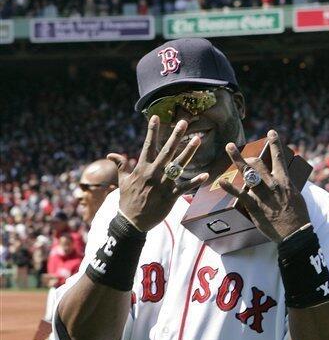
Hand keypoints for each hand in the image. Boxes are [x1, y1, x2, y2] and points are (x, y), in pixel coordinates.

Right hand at [108, 116, 208, 231]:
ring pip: (178, 165)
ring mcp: (163, 184)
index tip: (156, 117)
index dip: (152, 131)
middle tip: (184, 122)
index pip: (148, 145)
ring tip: (197, 139)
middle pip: (166, 151)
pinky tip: (206, 175)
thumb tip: (110, 154)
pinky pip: (185, 187)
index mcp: (142, 168)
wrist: (132, 222)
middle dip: (175, 136)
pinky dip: (195, 181)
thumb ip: (121, 165)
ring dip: (189, 152)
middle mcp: (153, 173)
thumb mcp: (122, 181)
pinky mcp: (171, 196)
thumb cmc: (127, 200)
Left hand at [219, 129, 309, 242]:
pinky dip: (230, 187)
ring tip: (229, 147)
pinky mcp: (255, 206)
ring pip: (247, 172)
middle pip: (257, 163)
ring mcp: (263, 194)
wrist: (295, 232)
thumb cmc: (298, 216)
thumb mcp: (296, 196)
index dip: (275, 143)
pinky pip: (240, 194)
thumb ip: (287, 186)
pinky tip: (222, 181)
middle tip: (233, 147)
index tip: (271, 132)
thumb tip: (283, 181)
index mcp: (284, 180)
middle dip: (245, 154)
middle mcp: (272, 184)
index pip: (279, 157)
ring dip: (237, 158)